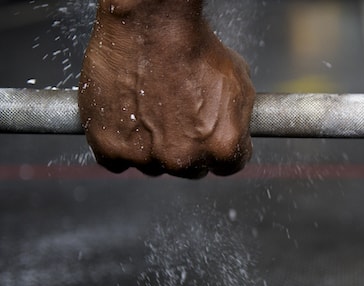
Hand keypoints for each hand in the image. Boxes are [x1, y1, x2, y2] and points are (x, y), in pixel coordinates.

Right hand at [78, 0, 254, 177]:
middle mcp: (184, 158)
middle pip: (189, 168)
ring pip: (152, 165)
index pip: (227, 165)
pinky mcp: (109, 147)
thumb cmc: (196, 47)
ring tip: (150, 109)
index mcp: (223, 147)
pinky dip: (118, 143)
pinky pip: (115, 160)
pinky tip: (125, 118)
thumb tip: (236, 129)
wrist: (152, 24)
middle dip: (186, 147)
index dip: (218, 146)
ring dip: (151, 146)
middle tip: (177, 117)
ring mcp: (145, 156)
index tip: (209, 133)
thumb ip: (238, 119)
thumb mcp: (240, 84)